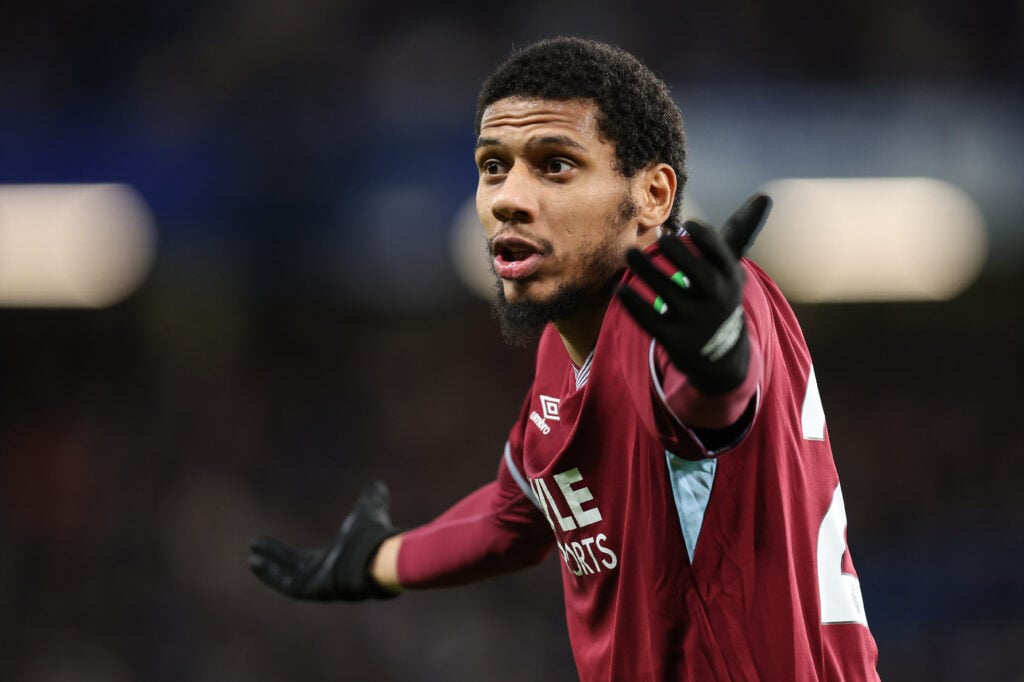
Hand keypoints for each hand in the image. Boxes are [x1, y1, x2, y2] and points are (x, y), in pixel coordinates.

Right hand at [248, 480, 400, 600]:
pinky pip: (288, 585)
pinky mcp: (314, 590)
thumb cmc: (372, 539)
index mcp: (331, 562)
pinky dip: (272, 574)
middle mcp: (323, 576)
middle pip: (292, 568)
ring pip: (287, 577)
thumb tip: (379, 484)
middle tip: (253, 548)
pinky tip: (256, 561)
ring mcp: (318, 585)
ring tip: (252, 556)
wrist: (377, 556)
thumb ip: (371, 500)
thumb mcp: (368, 513)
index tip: (265, 543)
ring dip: (270, 568)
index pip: (301, 559)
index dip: (283, 553)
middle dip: (273, 559)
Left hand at [617, 194, 770, 394]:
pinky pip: (651, 321)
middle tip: (660, 238)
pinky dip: (635, 305)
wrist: (720, 355)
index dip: (706, 239)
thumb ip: (739, 234)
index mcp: (730, 280)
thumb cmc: (720, 296)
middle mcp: (717, 302)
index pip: (723, 257)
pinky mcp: (675, 341)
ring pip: (669, 294)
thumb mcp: (731, 269)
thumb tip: (764, 196)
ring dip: (647, 271)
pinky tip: (620, 289)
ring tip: (630, 253)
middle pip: (700, 276)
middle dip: (681, 254)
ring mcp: (696, 323)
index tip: (689, 224)